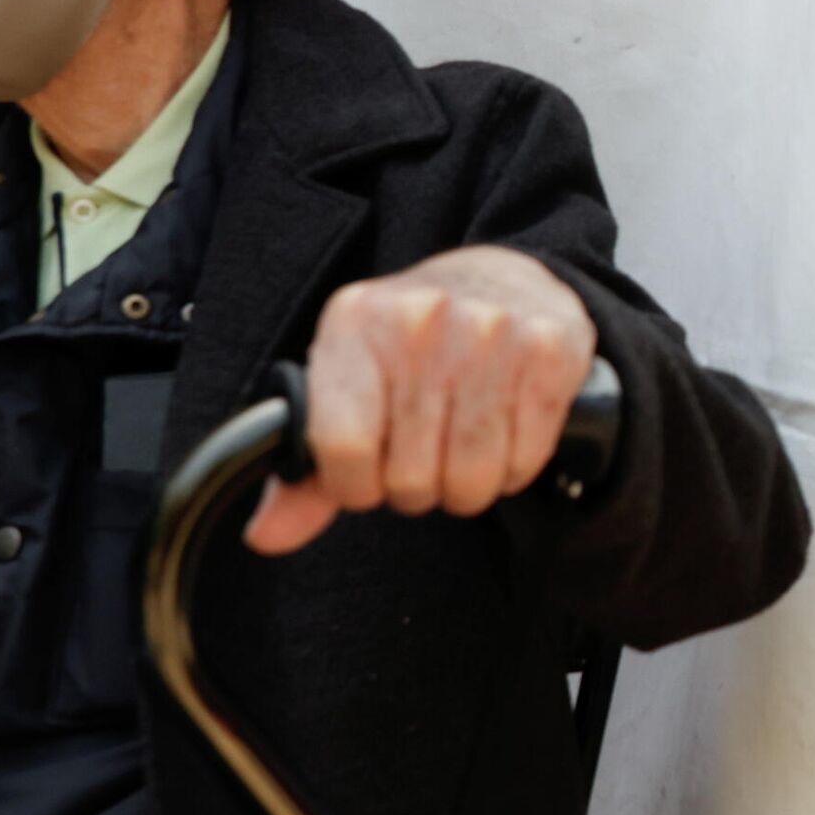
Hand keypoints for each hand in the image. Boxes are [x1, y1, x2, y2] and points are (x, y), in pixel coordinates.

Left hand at [244, 246, 596, 555]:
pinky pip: (523, 464)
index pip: (342, 451)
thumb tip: (266, 536)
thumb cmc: (412, 346)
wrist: (505, 278)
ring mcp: (490, 331)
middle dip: (416, 486)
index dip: (355, 485)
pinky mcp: (548, 351)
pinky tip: (502, 429)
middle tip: (424, 448)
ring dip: (465, 485)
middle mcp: (420, 319)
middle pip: (409, 478)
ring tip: (460, 443)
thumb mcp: (348, 384)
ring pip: (471, 481)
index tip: (367, 472)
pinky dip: (512, 468)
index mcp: (354, 322)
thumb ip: (306, 468)